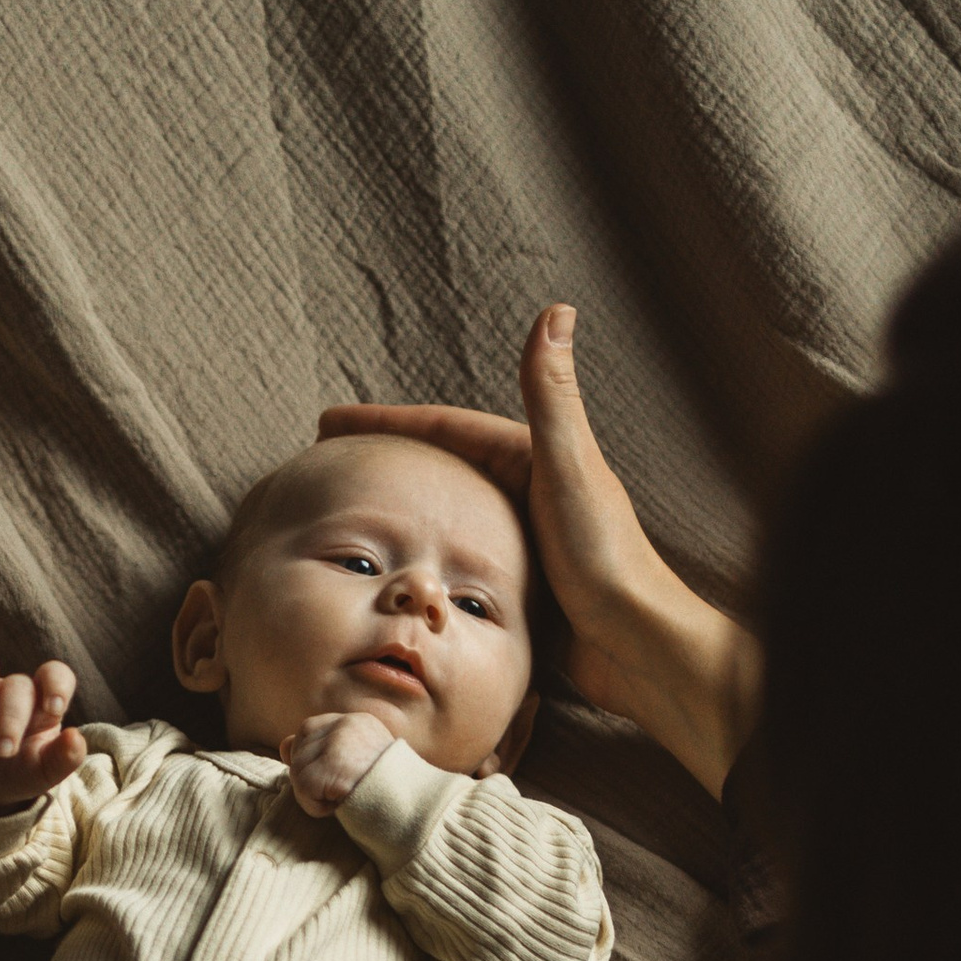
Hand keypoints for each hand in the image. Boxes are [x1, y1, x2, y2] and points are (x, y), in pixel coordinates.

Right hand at [0, 652, 87, 809]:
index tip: (53, 708)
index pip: (55, 674)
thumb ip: (63, 759)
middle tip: (3, 751)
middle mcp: (10, 692)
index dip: (56, 682)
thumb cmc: (18, 773)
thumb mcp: (42, 774)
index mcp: (41, 706)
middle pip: (16, 683)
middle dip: (12, 716)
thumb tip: (76, 738)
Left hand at [282, 708, 396, 813]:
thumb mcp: (356, 765)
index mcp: (357, 721)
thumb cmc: (388, 794)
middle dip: (310, 776)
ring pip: (297, 770)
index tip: (328, 779)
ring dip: (314, 795)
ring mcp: (339, 743)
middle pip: (299, 749)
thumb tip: (284, 746)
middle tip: (338, 793)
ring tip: (342, 801)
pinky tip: (338, 808)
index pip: (309, 730)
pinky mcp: (332, 765)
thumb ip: (322, 750)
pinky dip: (315, 806)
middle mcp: (347, 724)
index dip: (310, 758)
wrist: (415, 811)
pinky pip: (302, 788)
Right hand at [321, 307, 759, 793]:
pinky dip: (420, 560)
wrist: (636, 648)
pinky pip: (453, 564)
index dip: (385, 422)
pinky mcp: (516, 587)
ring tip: (345, 515)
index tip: (329, 421)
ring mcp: (519, 541)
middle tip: (324, 462)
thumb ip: (553, 397)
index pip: (444, 428)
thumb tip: (557, 312)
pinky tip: (392, 574)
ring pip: (443, 518)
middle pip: (439, 469)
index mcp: (532, 458)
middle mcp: (526, 494)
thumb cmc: (606, 560)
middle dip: (384, 461)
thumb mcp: (569, 469)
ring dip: (397, 512)